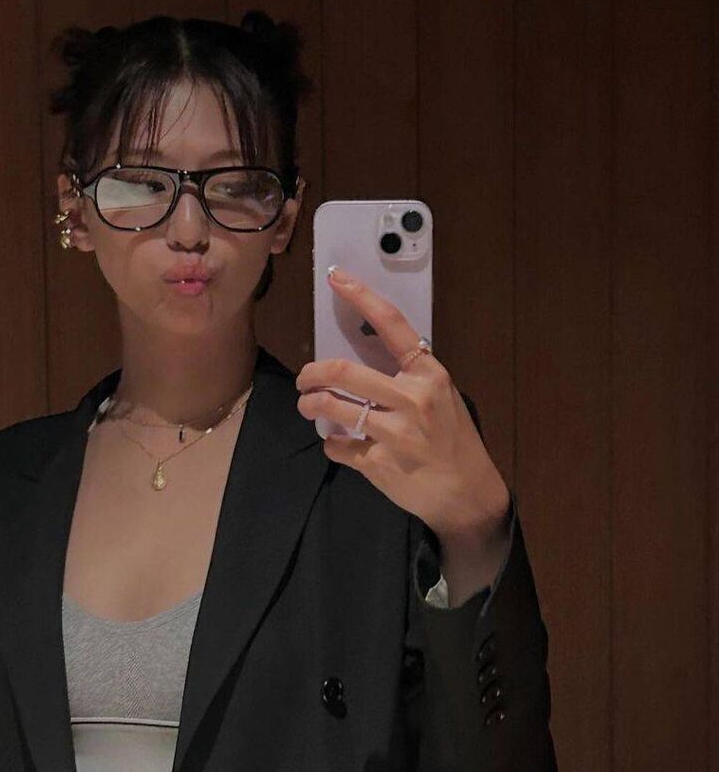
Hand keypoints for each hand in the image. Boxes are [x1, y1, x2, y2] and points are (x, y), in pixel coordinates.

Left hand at [295, 266, 510, 544]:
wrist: (467, 494)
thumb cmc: (452, 440)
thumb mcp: (441, 397)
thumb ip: (406, 377)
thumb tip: (357, 357)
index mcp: (429, 375)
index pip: (391, 325)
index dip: (361, 297)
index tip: (336, 277)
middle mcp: (412, 400)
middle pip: (343, 372)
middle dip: (312, 374)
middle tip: (304, 379)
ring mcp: (395, 434)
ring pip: (332, 409)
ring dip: (311, 405)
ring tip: (309, 406)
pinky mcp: (379, 464)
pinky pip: (337, 446)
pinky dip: (332, 444)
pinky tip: (341, 444)